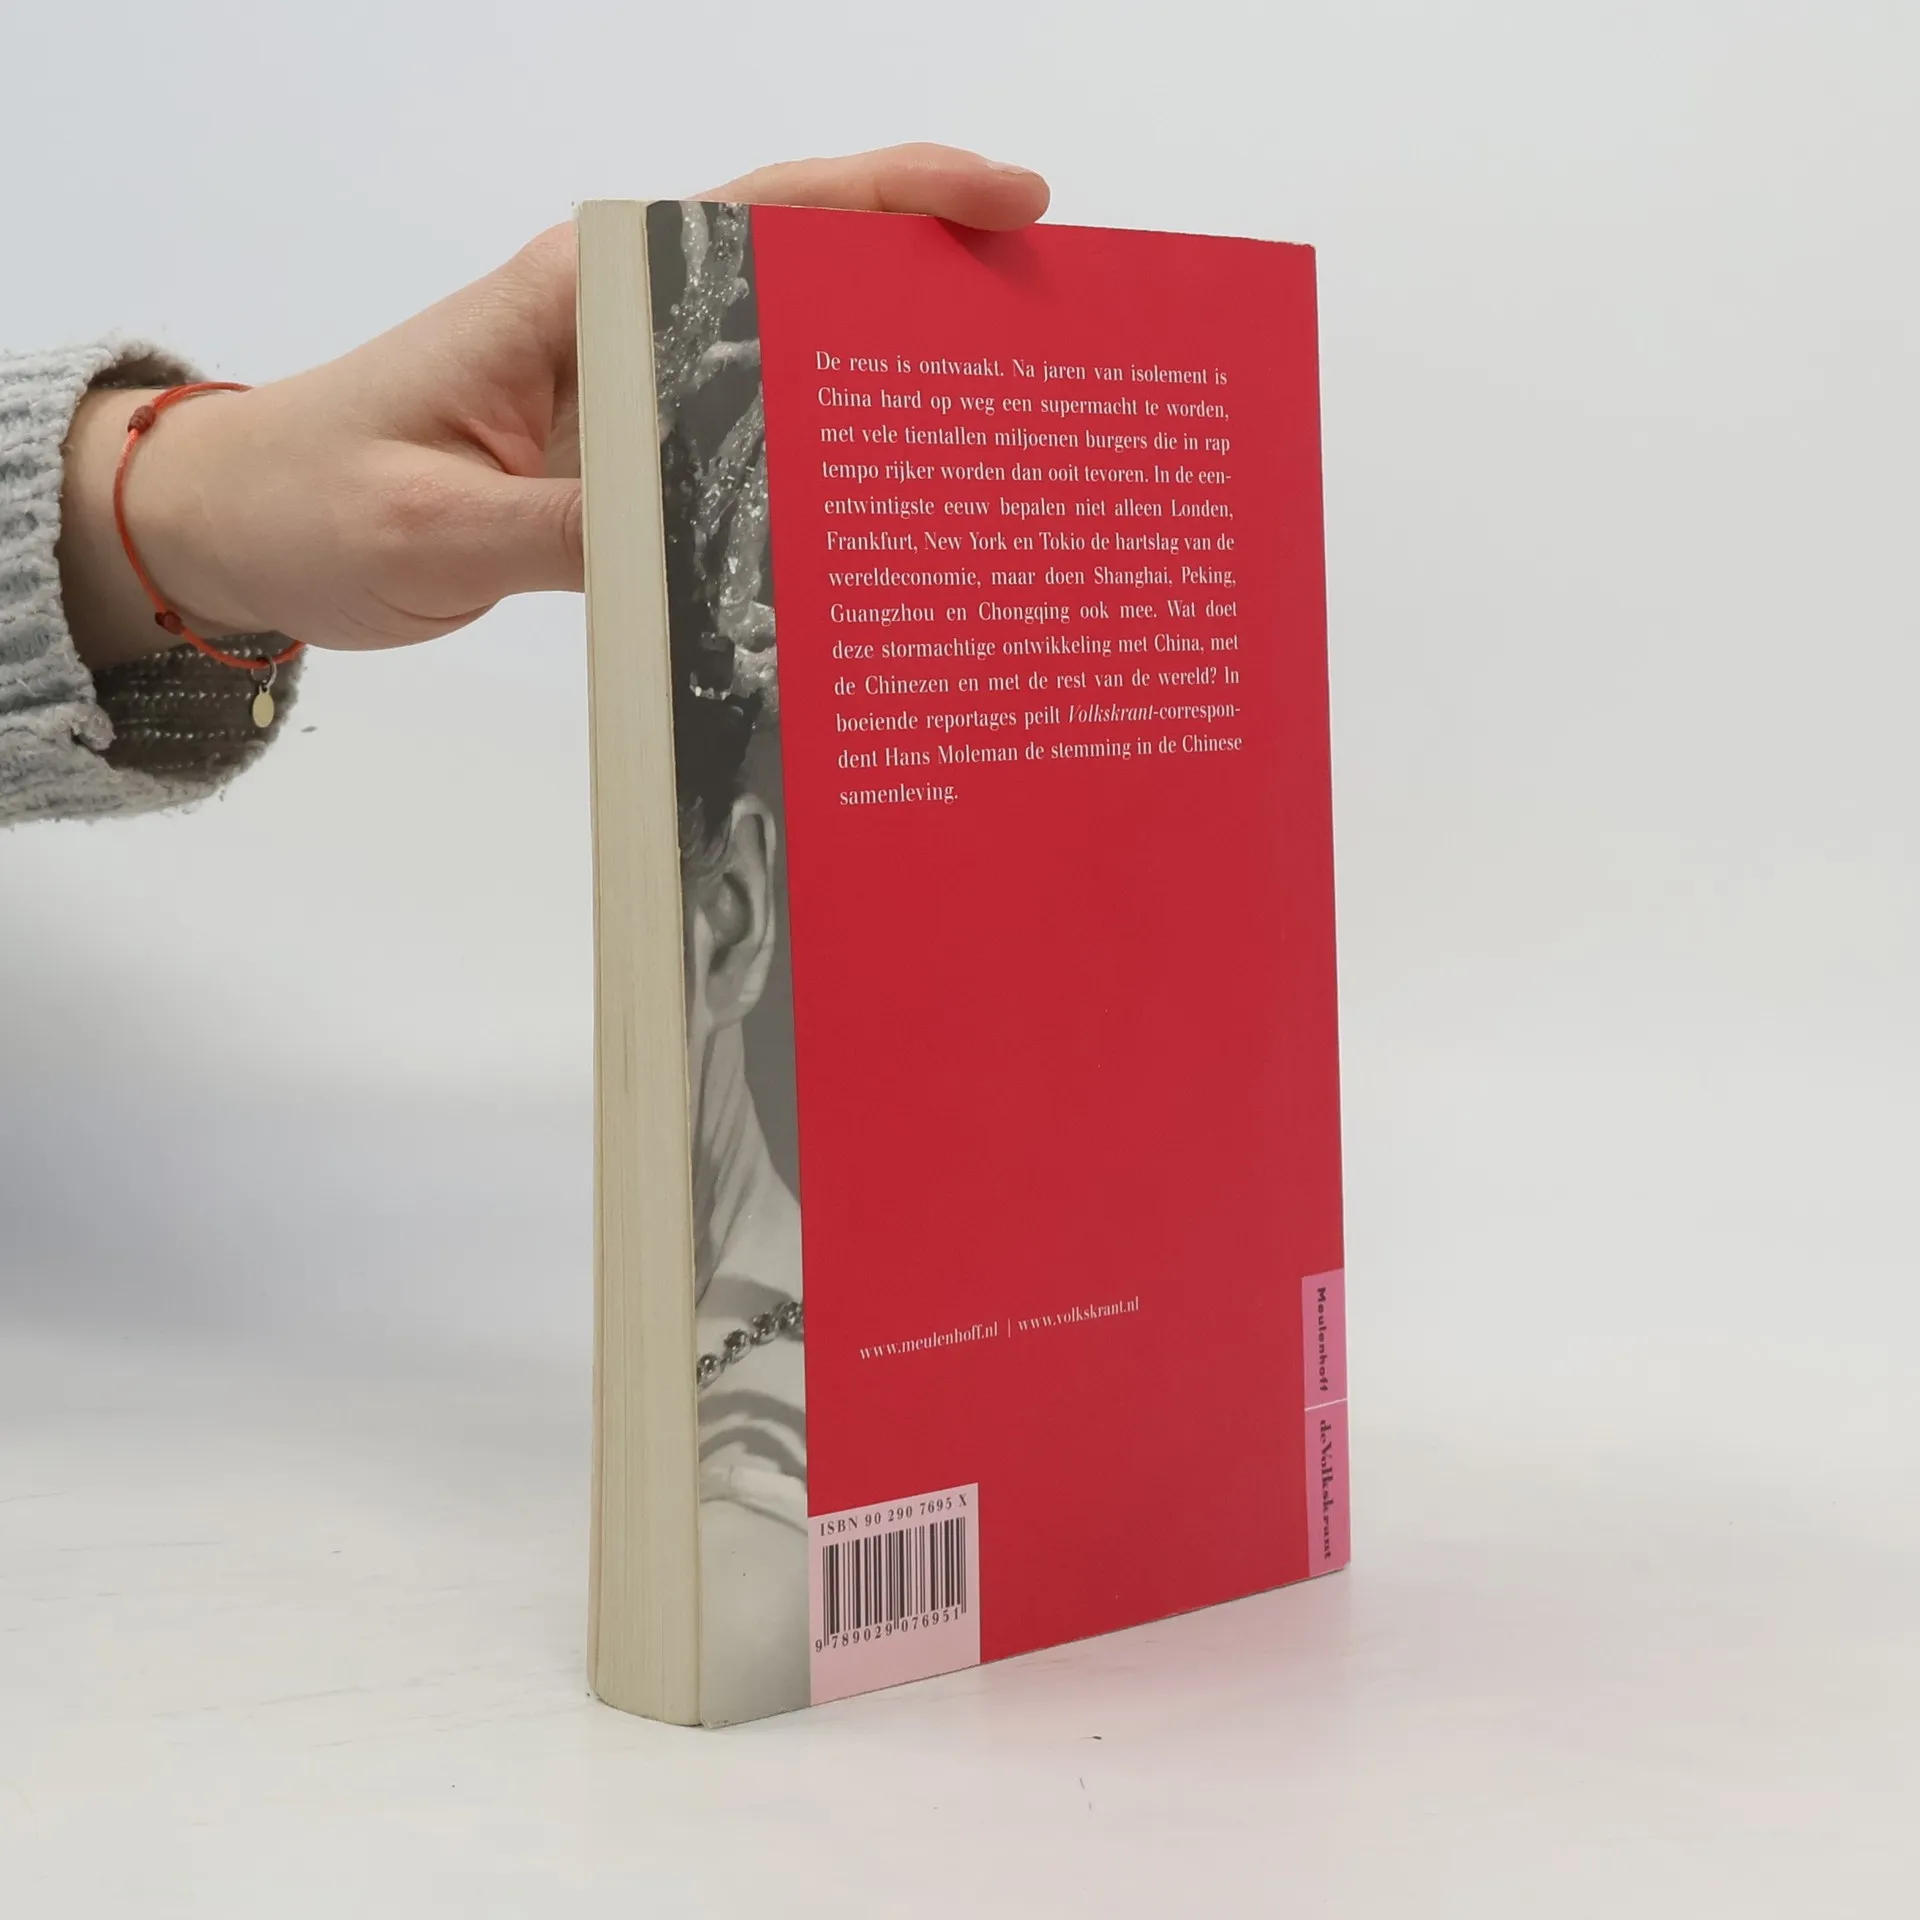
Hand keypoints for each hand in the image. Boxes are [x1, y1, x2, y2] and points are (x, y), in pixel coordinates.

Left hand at [59, 144, 1049, 669]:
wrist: (244, 529)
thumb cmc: (318, 502)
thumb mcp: (438, 528)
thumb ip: (575, 530)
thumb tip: (718, 550)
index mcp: (575, 297)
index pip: (759, 217)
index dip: (890, 198)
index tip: (1004, 204)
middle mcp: (614, 329)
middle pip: (800, 273)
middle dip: (927, 279)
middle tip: (1049, 321)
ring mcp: (623, 395)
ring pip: (781, 364)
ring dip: (881, 378)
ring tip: (999, 417)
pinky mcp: (618, 462)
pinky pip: (738, 451)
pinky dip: (813, 467)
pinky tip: (875, 513)